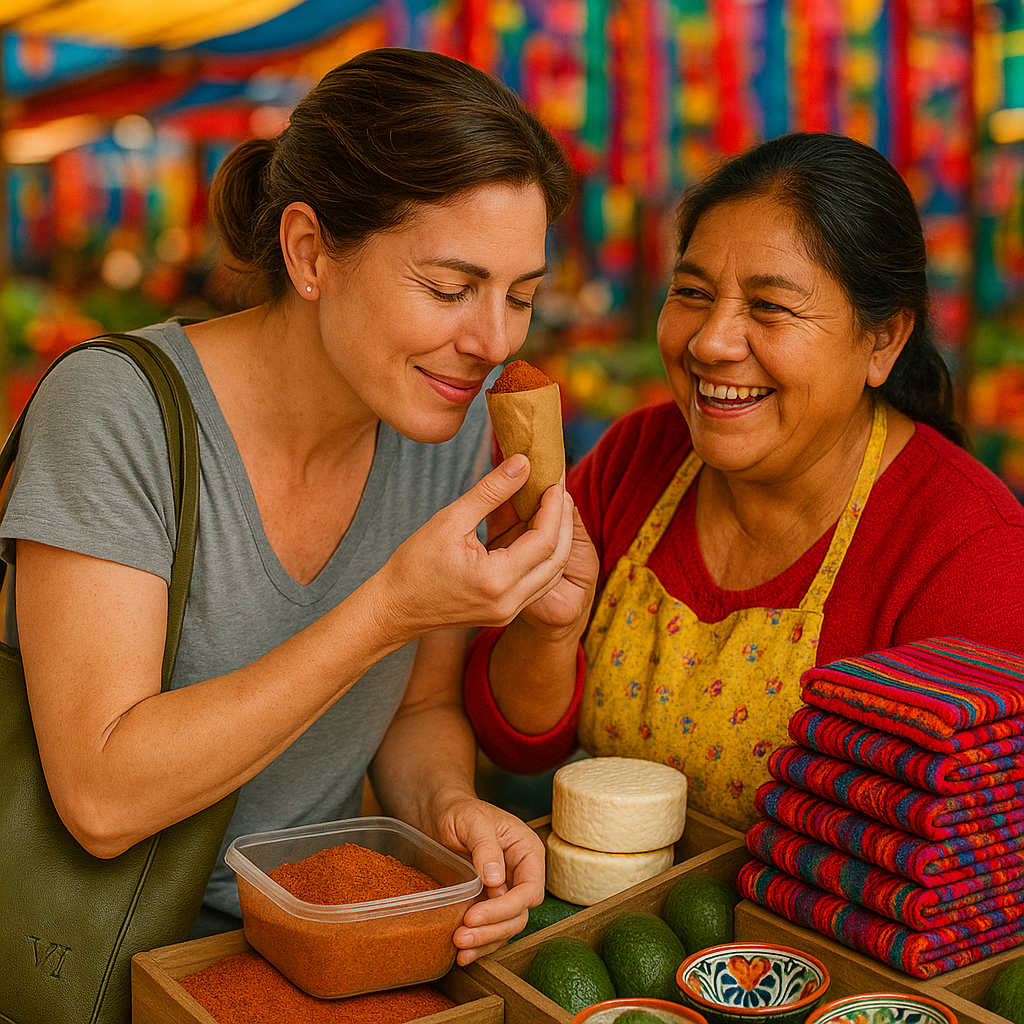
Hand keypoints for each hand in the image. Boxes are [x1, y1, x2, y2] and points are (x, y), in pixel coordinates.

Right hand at [376, 455, 576, 639]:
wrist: (394, 608)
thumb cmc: (414, 564)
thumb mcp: (450, 520)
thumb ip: (491, 491)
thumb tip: (523, 463)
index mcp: (496, 580)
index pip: (545, 540)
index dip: (554, 508)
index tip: (554, 480)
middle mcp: (509, 602)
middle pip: (558, 559)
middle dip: (563, 521)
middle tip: (558, 489)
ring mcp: (509, 611)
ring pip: (552, 573)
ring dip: (557, 539)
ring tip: (550, 505)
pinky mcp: (504, 611)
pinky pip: (537, 582)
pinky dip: (543, 555)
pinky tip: (534, 528)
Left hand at [430, 796, 544, 965]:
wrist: (440, 814)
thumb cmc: (460, 811)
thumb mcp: (473, 821)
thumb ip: (486, 847)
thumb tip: (497, 880)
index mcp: (527, 852)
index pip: (530, 890)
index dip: (506, 908)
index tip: (476, 915)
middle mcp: (521, 875)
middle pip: (518, 914)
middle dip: (492, 929)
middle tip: (462, 936)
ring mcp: (505, 891)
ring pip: (506, 927)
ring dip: (485, 941)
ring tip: (459, 948)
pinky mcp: (488, 903)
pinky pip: (491, 929)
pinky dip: (479, 944)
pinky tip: (461, 954)